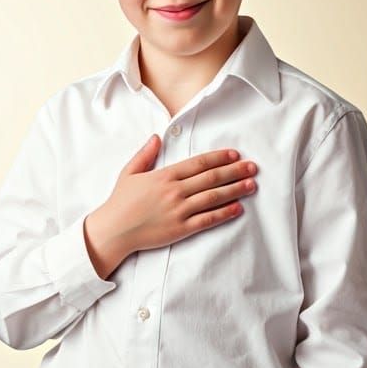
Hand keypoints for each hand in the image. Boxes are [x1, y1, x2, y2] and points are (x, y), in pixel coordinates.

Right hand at [84, 135, 258, 278]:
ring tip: (251, 185)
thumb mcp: (129, 173)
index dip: (219, 158)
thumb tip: (157, 137)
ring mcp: (179, 210)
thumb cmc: (120, 202)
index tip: (235, 154)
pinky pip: (208, 219)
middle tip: (253, 167)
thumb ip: (145, 154)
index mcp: (164, 176)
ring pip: (214, 197)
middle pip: (211, 178)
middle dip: (235, 171)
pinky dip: (224, 213)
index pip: (198, 163)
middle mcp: (174, 191)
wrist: (113, 231)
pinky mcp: (181, 228)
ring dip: (235, 190)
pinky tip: (238, 208)